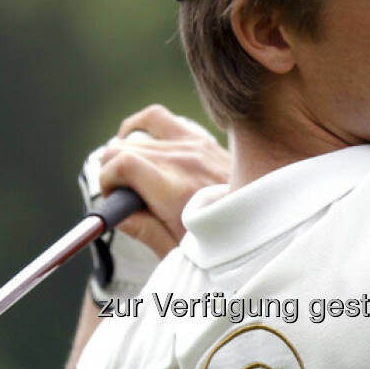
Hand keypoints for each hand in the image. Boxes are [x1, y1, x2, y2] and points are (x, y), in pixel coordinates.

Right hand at [91, 105, 228, 258]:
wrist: (265, 220)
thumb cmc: (227, 241)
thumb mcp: (180, 250)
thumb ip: (145, 231)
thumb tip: (118, 216)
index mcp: (174, 190)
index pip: (120, 163)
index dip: (105, 181)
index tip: (111, 200)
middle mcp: (183, 161)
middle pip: (122, 146)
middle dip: (112, 171)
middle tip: (123, 196)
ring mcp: (194, 145)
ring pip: (136, 132)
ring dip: (125, 152)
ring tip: (131, 175)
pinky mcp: (202, 139)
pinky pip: (159, 118)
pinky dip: (142, 128)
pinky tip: (140, 144)